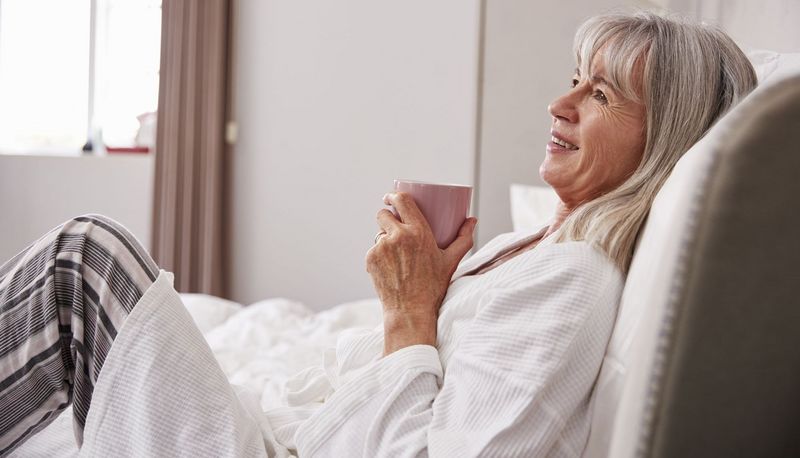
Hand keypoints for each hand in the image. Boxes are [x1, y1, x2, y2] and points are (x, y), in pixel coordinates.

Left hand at [366, 192, 476, 354]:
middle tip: (394, 226)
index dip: (393, 195)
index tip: (391, 196)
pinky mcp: (370, 259)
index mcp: (418, 232)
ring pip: (378, 233)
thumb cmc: (433, 287)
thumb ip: (463, 239)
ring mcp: (381, 248)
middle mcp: (397, 236)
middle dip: (387, 217)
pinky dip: (379, 255)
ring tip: (396, 253)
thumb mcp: (450, 261)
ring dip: (384, 238)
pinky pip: (373, 249)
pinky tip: (389, 266)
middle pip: (383, 214)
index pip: (401, 200)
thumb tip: (472, 220)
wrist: (410, 311)